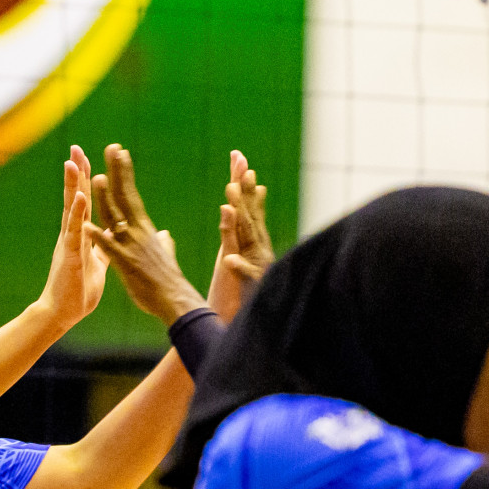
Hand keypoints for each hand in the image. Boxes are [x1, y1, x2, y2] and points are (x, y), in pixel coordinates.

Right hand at [33, 146, 108, 335]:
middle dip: (77, 173)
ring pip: (72, 209)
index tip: (86, 157)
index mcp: (81, 235)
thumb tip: (109, 237)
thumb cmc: (78, 290)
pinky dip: (76, 212)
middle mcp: (72, 234)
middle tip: (75, 148)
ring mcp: (70, 243)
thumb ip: (101, 247)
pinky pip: (74, 230)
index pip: (85, 202)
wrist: (63, 313)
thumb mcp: (96, 264)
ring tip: (73, 162)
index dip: (86, 180)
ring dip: (73, 185)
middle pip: (75, 197)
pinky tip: (78, 196)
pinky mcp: (71, 255)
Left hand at [82, 144, 205, 325]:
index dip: (124, 175)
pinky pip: (109, 248)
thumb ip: (164, 243)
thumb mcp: (166, 257)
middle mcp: (138, 233)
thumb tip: (165, 235)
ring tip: (96, 176)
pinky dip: (98, 236)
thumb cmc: (167, 281)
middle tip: (112, 148)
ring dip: (105, 197)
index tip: (120, 154)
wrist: (174, 301)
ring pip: (115, 217)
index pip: (131, 196)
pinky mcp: (126, 264)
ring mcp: (132, 247)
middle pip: (125, 197)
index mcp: (144, 230)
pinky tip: (87, 225)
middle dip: (117, 172)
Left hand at [206, 150, 272, 320]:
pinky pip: (247, 277)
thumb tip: (243, 201)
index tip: (238, 159)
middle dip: (246, 192)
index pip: (247, 208)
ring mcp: (258, 268)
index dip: (243, 184)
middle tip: (241, 166)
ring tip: (229, 200)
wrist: (252, 329)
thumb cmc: (242, 296)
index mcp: (250, 243)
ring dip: (241, 220)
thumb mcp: (237, 259)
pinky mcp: (255, 290)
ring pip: (249, 241)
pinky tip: (230, 259)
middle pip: (251, 217)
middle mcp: (258, 251)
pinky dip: (240, 267)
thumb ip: (238, 233)